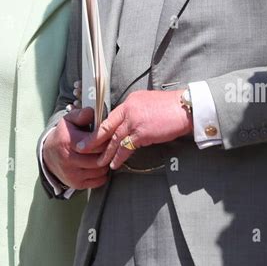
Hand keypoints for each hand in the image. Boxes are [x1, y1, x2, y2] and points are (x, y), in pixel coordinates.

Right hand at [43, 106, 109, 190]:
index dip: (105, 140)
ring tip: (104, 155)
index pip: (94, 144)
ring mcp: (73, 174)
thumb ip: (82, 115)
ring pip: (100, 170)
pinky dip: (102, 174)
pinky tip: (99, 165)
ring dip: (106, 163)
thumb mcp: (70, 120)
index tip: (110, 136)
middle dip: (107, 152)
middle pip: (99, 159)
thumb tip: (93, 112)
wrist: (49, 155)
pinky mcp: (76, 184)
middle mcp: (69, 160)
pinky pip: (98, 181)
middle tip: (111, 146)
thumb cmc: (64, 136)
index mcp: (68, 143)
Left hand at [76, 89, 191, 170]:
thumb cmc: (171, 107)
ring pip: (114, 139)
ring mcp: (134, 121)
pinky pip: (126, 148)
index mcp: (130, 101)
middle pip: (106, 127)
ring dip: (105, 152)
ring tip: (98, 162)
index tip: (91, 135)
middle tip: (81, 148)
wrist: (185, 108)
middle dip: (93, 139)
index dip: (99, 127)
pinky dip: (119, 157)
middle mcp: (128, 109)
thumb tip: (129, 121)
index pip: (111, 116)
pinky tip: (114, 164)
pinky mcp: (142, 133)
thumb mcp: (149, 103)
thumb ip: (137, 111)